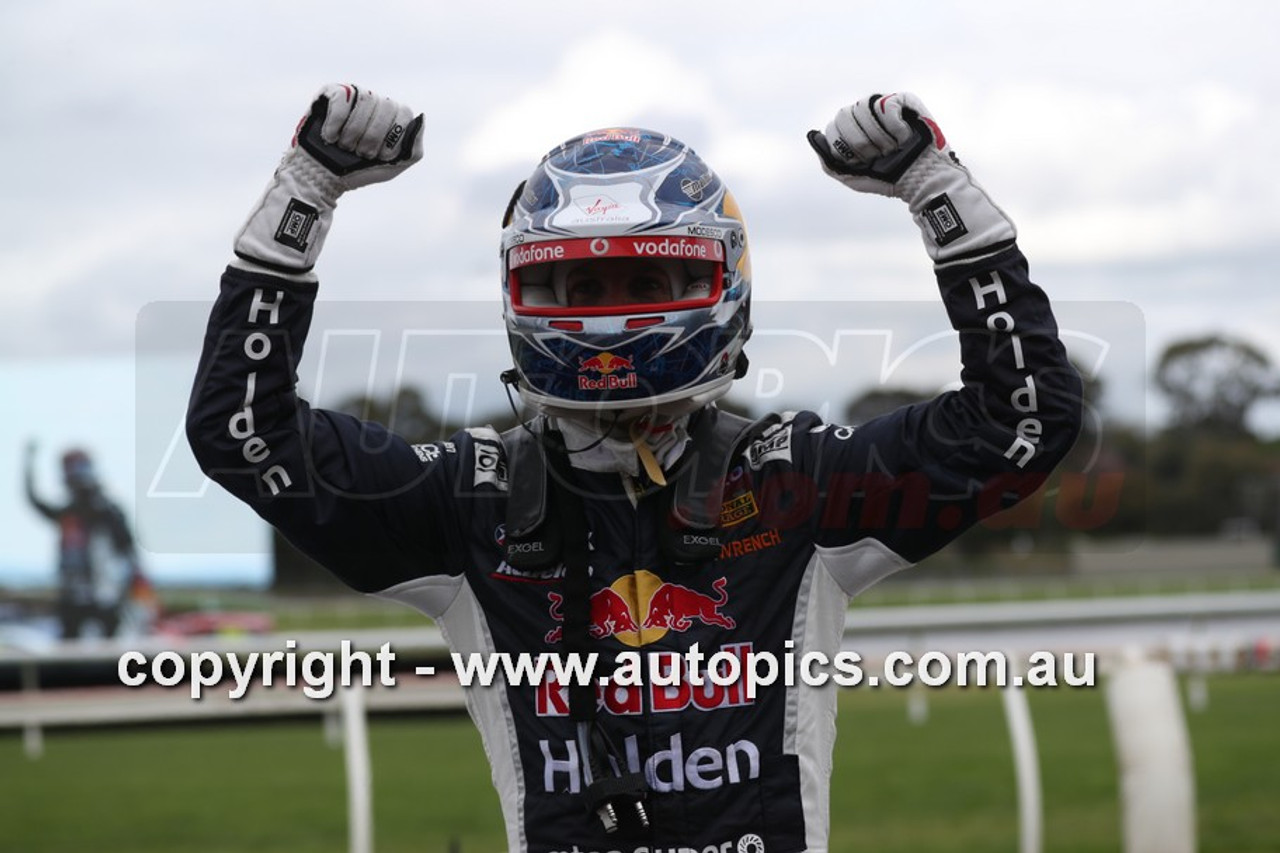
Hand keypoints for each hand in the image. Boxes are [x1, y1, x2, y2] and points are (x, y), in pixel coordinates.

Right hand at [234, 84, 423, 273]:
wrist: (323, 175)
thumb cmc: (359, 170)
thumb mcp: (393, 166)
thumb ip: (413, 148)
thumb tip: (421, 118)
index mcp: (393, 115)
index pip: (404, 113)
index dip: (391, 140)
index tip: (379, 156)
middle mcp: (376, 101)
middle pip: (386, 106)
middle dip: (372, 138)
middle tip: (358, 153)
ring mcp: (354, 94)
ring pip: (365, 100)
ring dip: (353, 132)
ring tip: (343, 146)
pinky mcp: (331, 92)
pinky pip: (342, 98)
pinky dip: (336, 122)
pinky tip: (330, 136)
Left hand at [808, 92, 1014, 264]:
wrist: (919, 179)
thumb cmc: (887, 179)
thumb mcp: (852, 177)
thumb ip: (830, 162)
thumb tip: (814, 137)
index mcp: (852, 129)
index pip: (834, 125)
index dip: (845, 146)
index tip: (862, 161)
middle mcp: (866, 114)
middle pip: (845, 114)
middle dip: (860, 142)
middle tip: (879, 155)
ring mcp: (884, 105)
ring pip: (863, 109)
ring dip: (878, 136)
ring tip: (893, 147)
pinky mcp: (905, 101)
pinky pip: (887, 104)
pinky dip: (893, 125)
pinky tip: (903, 136)